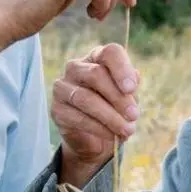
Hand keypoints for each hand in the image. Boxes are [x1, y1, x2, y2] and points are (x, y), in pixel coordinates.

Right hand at [51, 43, 140, 187]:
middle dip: (118, 97)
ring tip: (127, 129)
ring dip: (110, 116)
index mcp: (97, 58)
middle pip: (96, 74)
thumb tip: (134, 77)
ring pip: (86, 98)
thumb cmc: (114, 109)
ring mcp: (63, 87)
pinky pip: (78, 117)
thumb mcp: (128, 97)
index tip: (132, 88)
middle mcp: (76, 67)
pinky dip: (98, 128)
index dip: (122, 69)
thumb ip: (131, 87)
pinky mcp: (56, 109)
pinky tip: (111, 135)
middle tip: (133, 115)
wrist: (95, 139)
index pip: (110, 53)